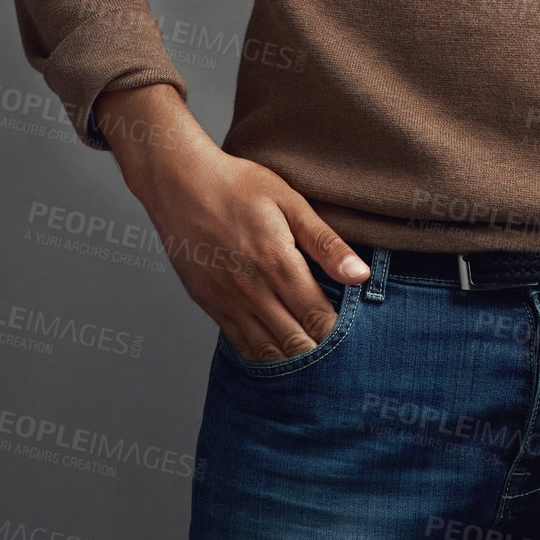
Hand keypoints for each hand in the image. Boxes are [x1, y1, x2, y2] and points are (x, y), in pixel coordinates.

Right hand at [95, 84, 369, 361]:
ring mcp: (227, 300)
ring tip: (312, 354)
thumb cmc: (237, 185)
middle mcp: (251, 290)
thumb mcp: (289, 201)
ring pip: (266, 350)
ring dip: (292, 357)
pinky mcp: (208, 303)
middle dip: (319, 349)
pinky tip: (277, 350)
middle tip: (338, 347)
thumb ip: (325, 243)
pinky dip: (261, 354)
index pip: (318, 317)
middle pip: (295, 341)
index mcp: (277, 263)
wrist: (179, 183)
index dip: (339, 331)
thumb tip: (360, 275)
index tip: (354, 331)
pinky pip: (238, 343)